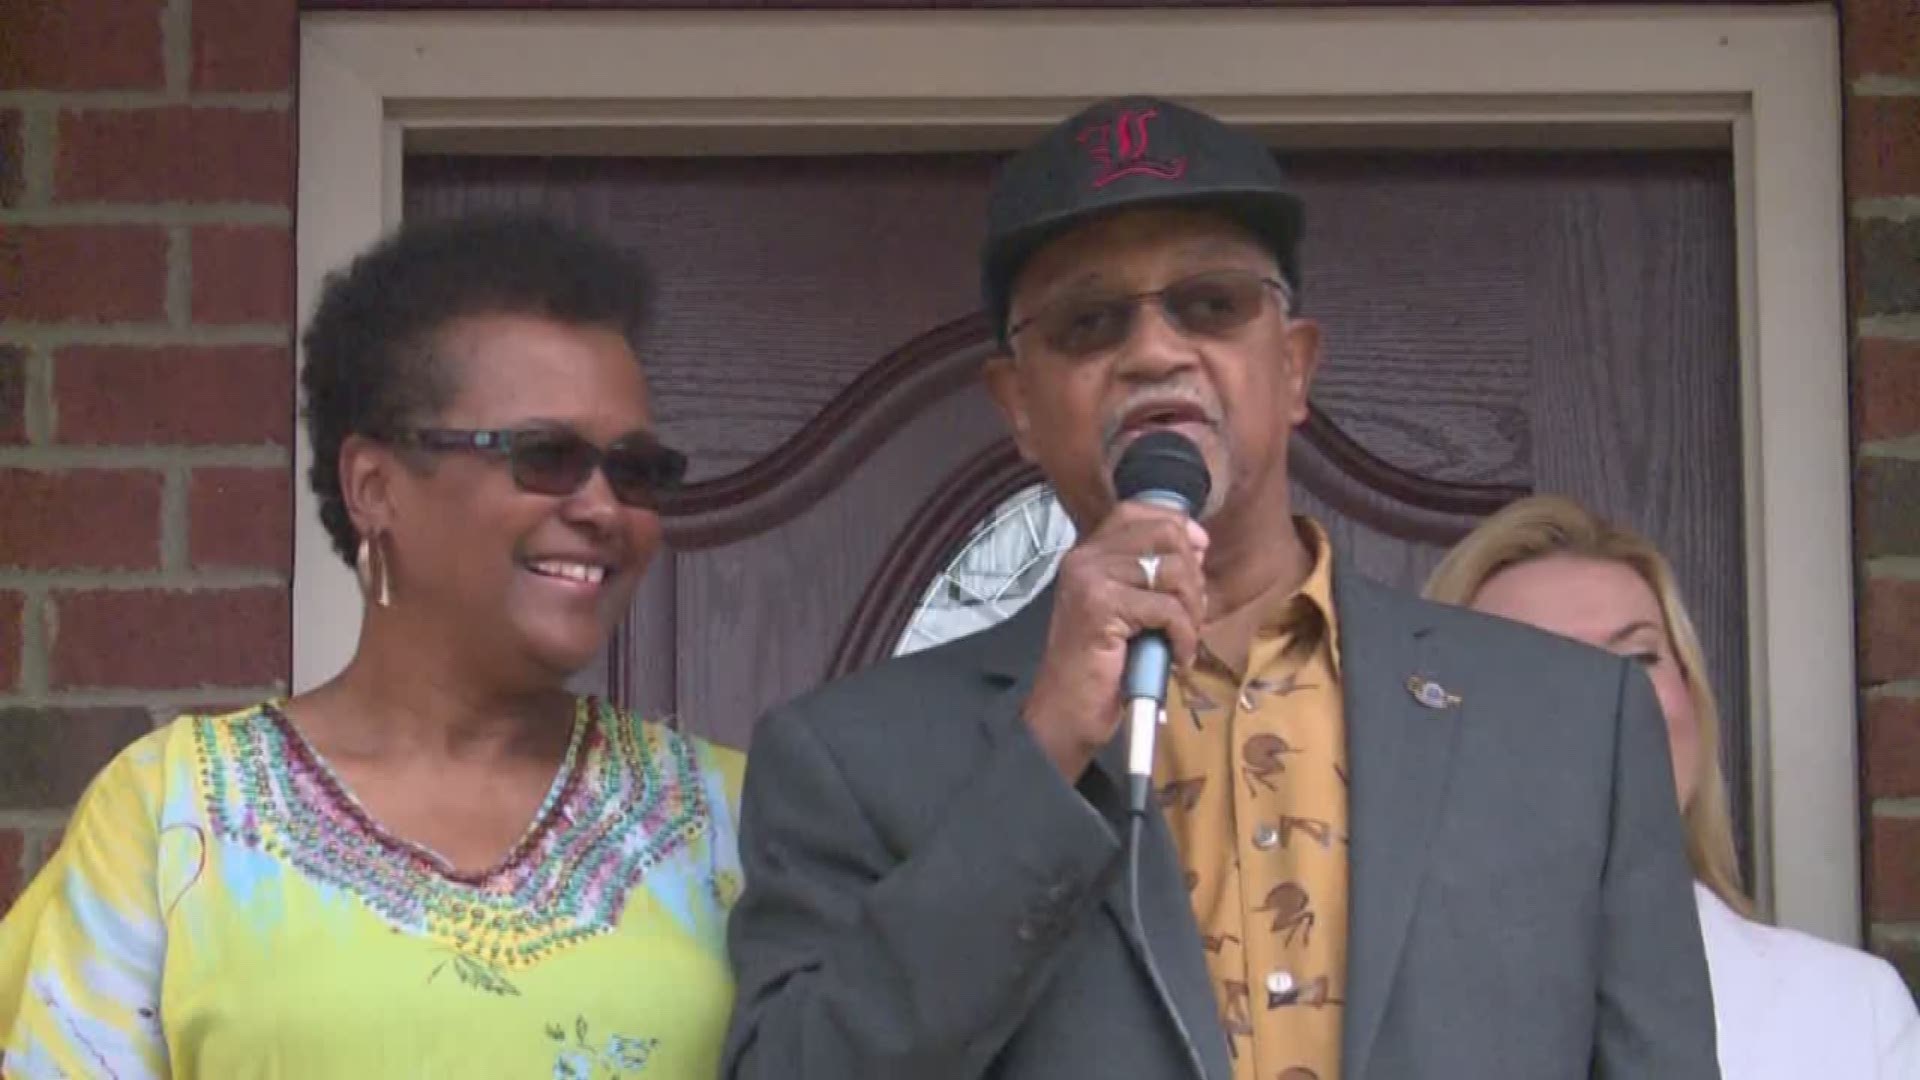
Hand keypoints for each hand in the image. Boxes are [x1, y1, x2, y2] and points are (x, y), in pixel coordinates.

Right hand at [1023, 502, 1208, 779]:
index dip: (1177, 526)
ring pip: (1173, 571)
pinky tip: (1176, 657)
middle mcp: (1084, 558)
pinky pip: (1168, 608)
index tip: (1198, 554)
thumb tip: (1197, 546)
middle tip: (1189, 615)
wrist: (1065, 713)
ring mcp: (1090, 579)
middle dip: (1192, 576)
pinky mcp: (1101, 606)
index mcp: (1087, 554)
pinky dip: (1184, 636)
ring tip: (1182, 639)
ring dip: (1192, 611)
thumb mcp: (1127, 610)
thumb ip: (1152, 575)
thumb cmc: (1099, 668)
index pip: (1138, 511)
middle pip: (1165, 533)